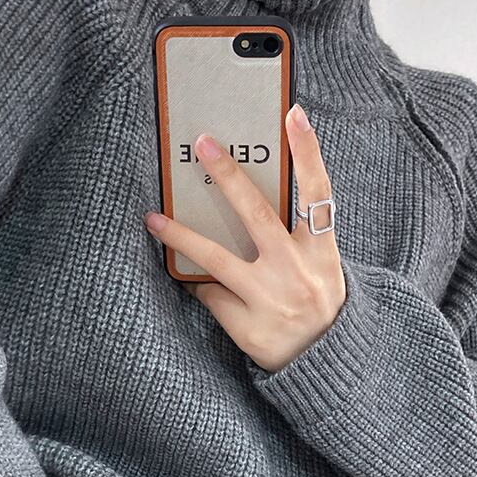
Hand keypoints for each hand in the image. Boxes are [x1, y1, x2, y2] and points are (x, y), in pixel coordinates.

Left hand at [143, 102, 346, 373]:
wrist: (321, 363)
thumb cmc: (316, 303)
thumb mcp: (321, 267)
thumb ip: (297, 236)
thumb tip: (243, 199)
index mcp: (321, 252)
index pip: (318, 191)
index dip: (308, 151)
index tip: (291, 113)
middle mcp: (296, 272)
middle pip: (256, 214)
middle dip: (227, 176)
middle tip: (202, 144)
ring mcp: (269, 300)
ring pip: (216, 259)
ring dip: (181, 236)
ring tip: (154, 219)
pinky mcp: (246, 326)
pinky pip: (211, 295)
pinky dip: (202, 286)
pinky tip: (194, 282)